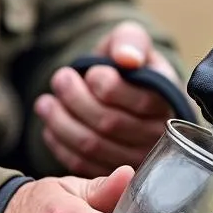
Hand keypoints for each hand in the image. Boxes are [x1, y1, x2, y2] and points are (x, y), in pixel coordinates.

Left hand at [34, 21, 180, 176]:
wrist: (119, 90)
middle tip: (60, 78)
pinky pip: (82, 164)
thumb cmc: (125, 65)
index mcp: (167, 99)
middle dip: (77, 99)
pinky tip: (49, 126)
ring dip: (61, 122)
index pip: (137, 99)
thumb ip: (131, 40)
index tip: (91, 72)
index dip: (105, 85)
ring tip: (45, 102)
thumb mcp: (130, 40)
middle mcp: (158, 134)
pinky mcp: (112, 172)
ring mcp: (135, 157)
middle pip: (110, 123)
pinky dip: (59, 144)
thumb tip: (127, 58)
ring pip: (92, 145)